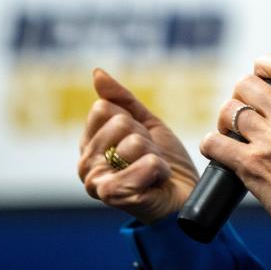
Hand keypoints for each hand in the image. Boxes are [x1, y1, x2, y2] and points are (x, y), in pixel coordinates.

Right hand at [78, 68, 198, 223]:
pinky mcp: (113, 196)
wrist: (184, 196)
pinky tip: (155, 182)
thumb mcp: (146, 123)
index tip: (140, 139)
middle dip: (145, 139)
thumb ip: (121, 99)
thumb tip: (96, 73)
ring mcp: (96, 182)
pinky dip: (159, 170)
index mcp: (89, 144)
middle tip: (148, 158)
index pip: (103, 108)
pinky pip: (144, 164)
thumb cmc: (163, 162)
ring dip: (154, 156)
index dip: (132, 120)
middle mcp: (86, 164)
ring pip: (133, 143)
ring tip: (152, 172)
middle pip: (119, 123)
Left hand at [199, 55, 270, 245]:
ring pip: (229, 110)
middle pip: (248, 84)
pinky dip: (212, 145)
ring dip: (224, 120)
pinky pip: (215, 142)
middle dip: (240, 94)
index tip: (258, 70)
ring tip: (230, 132)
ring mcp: (269, 141)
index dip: (263, 63)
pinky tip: (218, 150)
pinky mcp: (251, 166)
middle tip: (243, 108)